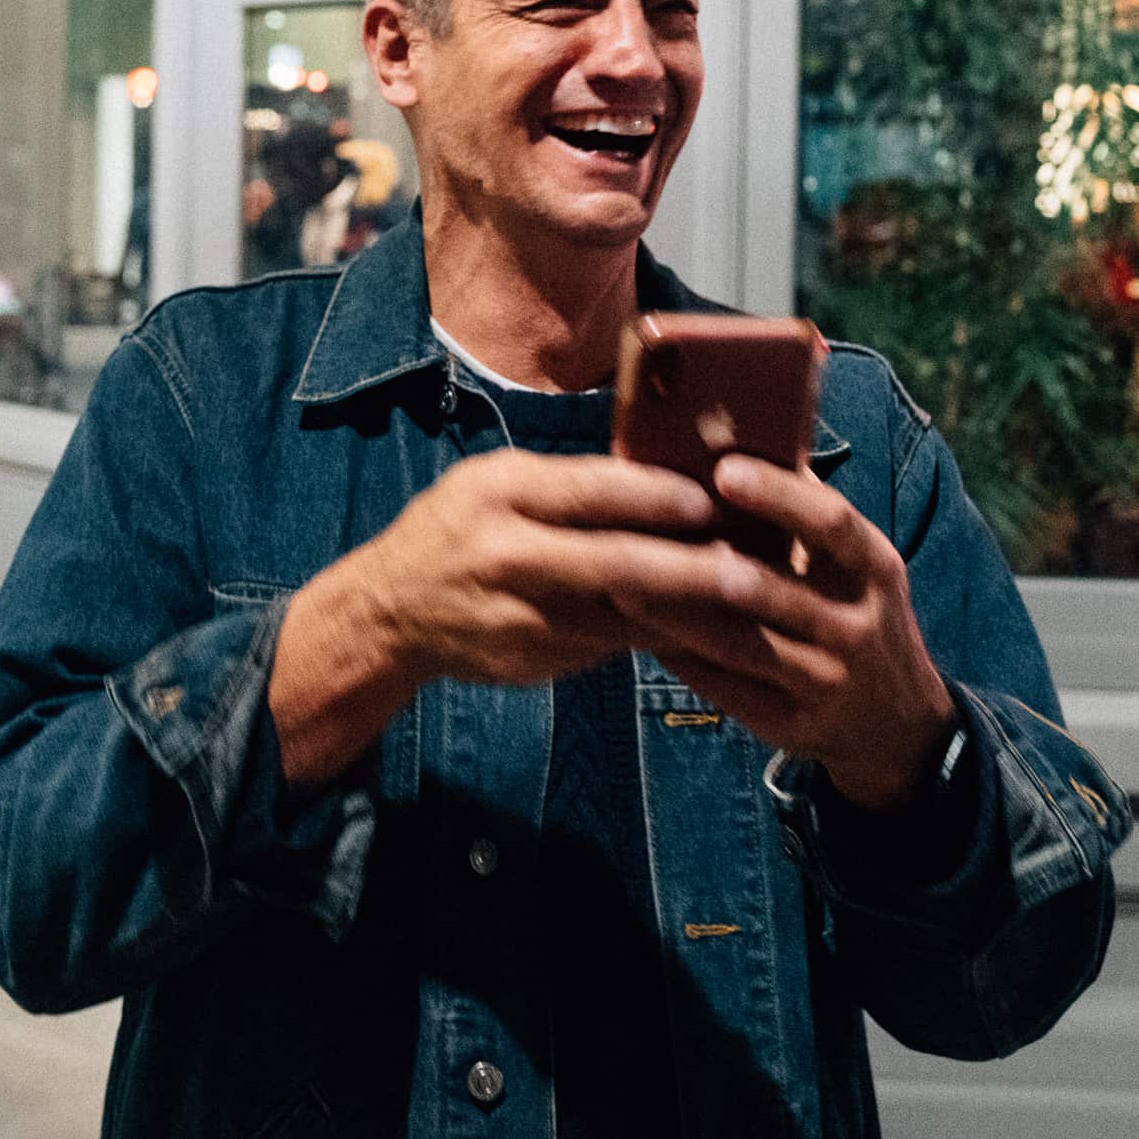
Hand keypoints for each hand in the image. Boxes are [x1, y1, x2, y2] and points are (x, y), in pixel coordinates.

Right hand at [270, 451, 720, 782]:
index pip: (591, 491)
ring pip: (620, 617)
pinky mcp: (531, 661)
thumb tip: (659, 478)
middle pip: (615, 565)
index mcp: (500, 494)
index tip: (711, 500)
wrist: (390, 613)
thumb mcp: (493, 482)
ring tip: (741, 603)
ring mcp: (519, 616)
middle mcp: (507, 555)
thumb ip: (564, 484)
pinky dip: (650, 636)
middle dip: (689, 571)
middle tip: (748, 573)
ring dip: (683, 612)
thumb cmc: (457, 529)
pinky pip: (605, 646)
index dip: (656, 497)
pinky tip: (692, 629)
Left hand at [608, 455, 956, 811]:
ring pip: (739, 644)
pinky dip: (682, 659)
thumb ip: (808, 513)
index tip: (724, 470)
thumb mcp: (858, 565)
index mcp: (874, 570)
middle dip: (703, 563)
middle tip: (640, 532)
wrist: (895, 725)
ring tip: (620, 583)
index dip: (779, 496)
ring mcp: (825, 680)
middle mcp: (856, 625)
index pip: (832, 524)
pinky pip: (726, 687)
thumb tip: (742, 436)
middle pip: (771, 590)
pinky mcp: (792, 724)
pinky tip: (640, 635)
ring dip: (676, 614)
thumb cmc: (854, 613)